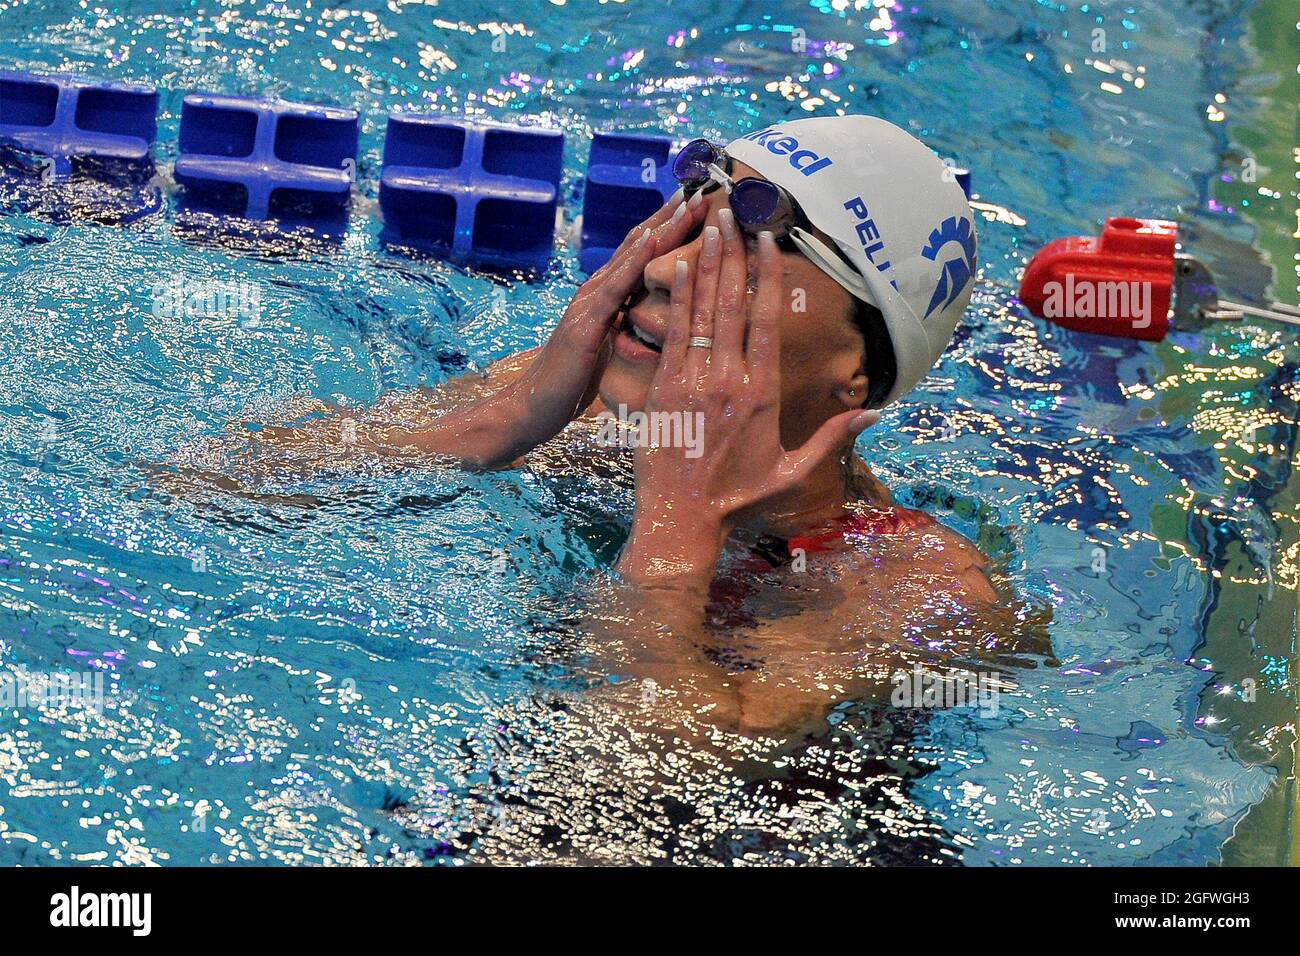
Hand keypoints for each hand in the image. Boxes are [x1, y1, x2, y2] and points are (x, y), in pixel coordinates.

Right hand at [493, 191, 708, 457]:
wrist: (532, 407)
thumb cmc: (571, 384)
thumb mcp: (609, 350)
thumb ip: (628, 330)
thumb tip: (658, 326)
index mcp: (607, 298)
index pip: (643, 254)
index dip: (669, 228)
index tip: (698, 206)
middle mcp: (598, 291)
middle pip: (639, 244)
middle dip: (671, 216)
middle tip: (702, 189)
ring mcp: (589, 304)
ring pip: (630, 256)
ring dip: (661, 227)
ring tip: (688, 202)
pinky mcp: (585, 324)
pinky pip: (614, 287)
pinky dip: (635, 260)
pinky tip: (653, 240)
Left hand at [619, 217, 878, 586]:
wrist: (684, 518)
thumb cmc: (738, 496)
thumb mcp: (792, 469)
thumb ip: (831, 436)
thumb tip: (874, 413)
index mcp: (763, 393)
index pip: (768, 321)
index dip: (770, 276)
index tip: (770, 241)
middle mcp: (731, 380)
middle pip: (735, 304)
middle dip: (737, 254)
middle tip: (736, 212)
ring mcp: (695, 381)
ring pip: (703, 310)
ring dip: (708, 263)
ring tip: (712, 224)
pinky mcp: (664, 388)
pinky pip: (673, 332)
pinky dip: (678, 297)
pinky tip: (680, 266)